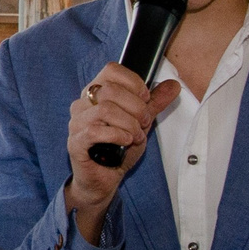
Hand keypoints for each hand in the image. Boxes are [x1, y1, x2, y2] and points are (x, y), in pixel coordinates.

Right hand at [64, 63, 178, 241]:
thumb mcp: (140, 122)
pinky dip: (117, 135)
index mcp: (96, 93)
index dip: (133, 82)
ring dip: (128, 124)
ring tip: (136, 136)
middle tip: (144, 123)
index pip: (111, 70)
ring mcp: (76, 122)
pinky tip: (125, 141)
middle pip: (110, 90)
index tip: (146, 98)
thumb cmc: (118, 149)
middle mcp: (82, 103)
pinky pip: (95, 131)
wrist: (104, 179)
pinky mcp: (75, 142)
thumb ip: (154, 103)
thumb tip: (173, 84)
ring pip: (105, 109)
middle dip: (136, 107)